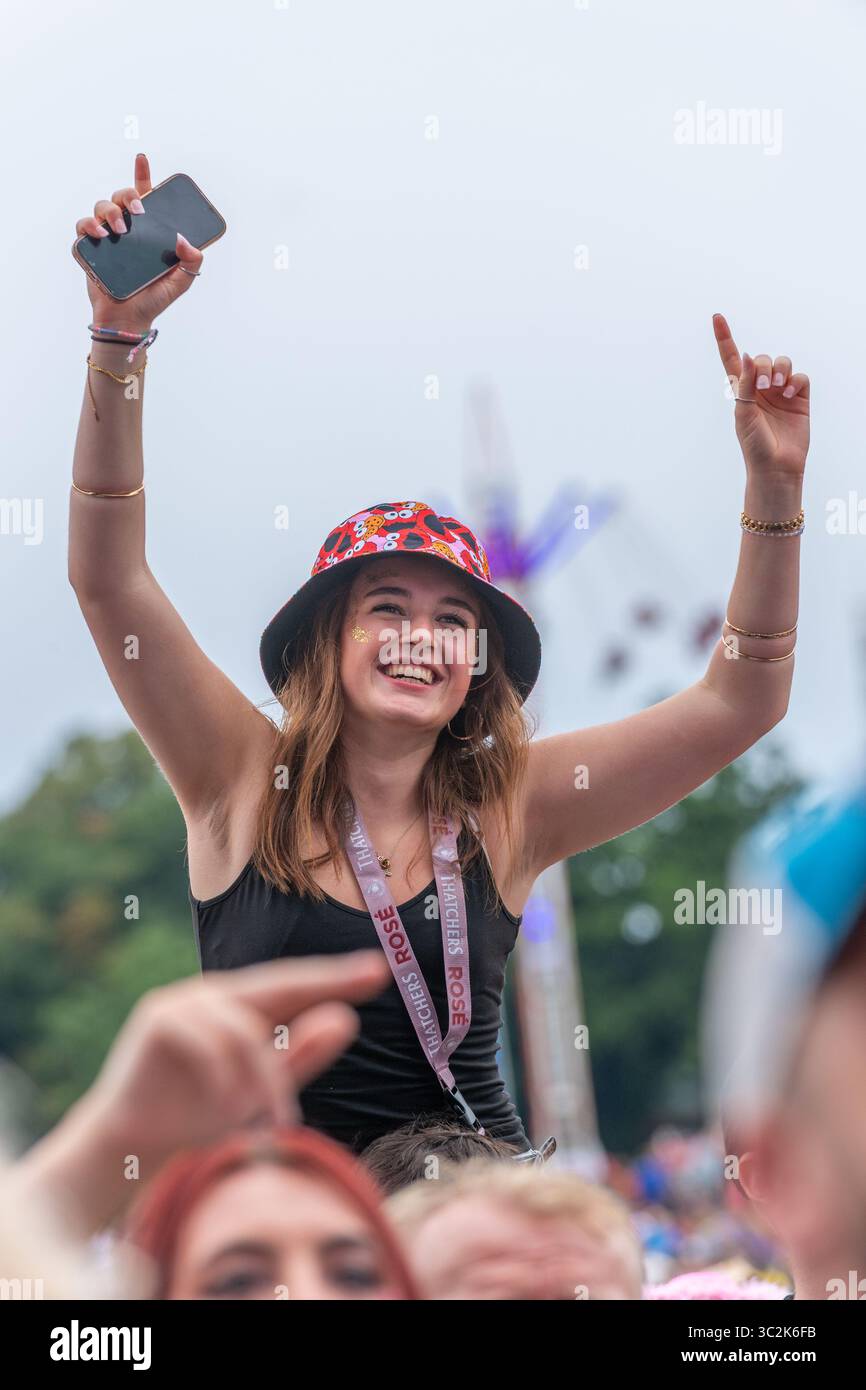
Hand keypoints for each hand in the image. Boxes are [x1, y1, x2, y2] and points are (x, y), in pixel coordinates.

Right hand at [73, 153, 203, 333]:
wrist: (129, 320)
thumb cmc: (154, 299)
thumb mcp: (181, 281)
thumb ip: (191, 261)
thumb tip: (186, 240)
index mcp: (147, 231)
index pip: (144, 197)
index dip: (142, 176)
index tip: (142, 160)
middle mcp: (127, 230)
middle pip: (121, 197)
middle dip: (127, 194)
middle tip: (138, 210)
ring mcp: (107, 238)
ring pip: (101, 207)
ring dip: (109, 211)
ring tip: (119, 230)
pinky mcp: (90, 249)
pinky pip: (82, 227)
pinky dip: (89, 226)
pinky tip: (101, 235)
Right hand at [79, 951, 388, 1171]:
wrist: (132, 1146)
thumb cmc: (197, 1118)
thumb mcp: (260, 1093)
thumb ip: (300, 1057)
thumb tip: (347, 1020)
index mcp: (242, 1006)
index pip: (298, 986)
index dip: (338, 977)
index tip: (382, 969)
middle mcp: (216, 993)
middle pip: (282, 983)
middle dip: (329, 980)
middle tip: (374, 975)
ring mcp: (184, 1000)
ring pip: (247, 1029)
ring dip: (266, 1079)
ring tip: (276, 1123)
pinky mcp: (157, 1017)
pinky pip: (209, 1041)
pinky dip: (226, 1078)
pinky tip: (229, 1110)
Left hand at [713, 313, 809, 478]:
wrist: (777, 467)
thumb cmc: (754, 445)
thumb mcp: (744, 414)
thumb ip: (745, 384)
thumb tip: (749, 355)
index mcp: (741, 391)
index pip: (732, 359)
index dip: (725, 338)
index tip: (716, 316)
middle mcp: (760, 388)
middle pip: (763, 358)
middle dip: (764, 366)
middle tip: (764, 386)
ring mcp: (781, 392)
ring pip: (783, 363)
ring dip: (780, 369)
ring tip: (778, 387)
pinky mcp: (800, 398)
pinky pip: (801, 376)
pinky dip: (796, 380)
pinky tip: (791, 394)